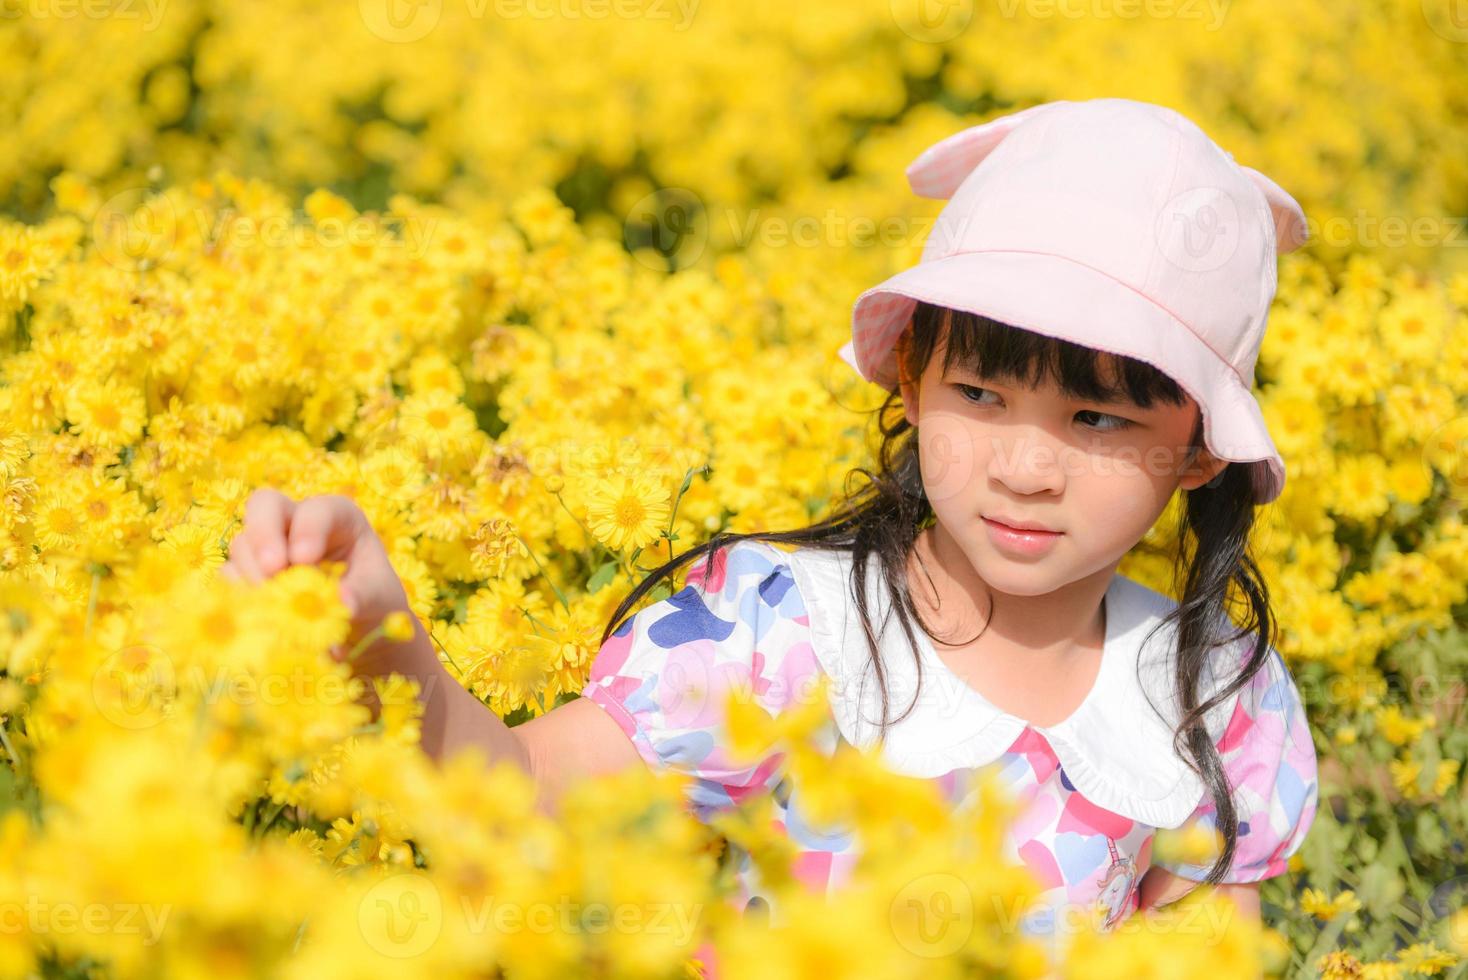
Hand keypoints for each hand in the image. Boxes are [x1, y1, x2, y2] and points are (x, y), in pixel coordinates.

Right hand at [221, 489, 423, 679]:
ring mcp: (269, 547)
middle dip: (264, 534)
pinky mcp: (250, 575)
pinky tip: (257, 613)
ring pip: (243, 543)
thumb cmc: (372, 600)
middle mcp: (297, 523)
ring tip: (272, 602)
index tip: (305, 558)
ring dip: (252, 572)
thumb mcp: (380, 597)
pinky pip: (230, 576)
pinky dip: (239, 594)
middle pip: (264, 505)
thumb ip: (364, 596)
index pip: (316, 509)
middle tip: (273, 570)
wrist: (356, 627)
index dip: (308, 528)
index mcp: (337, 517)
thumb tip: (342, 602)